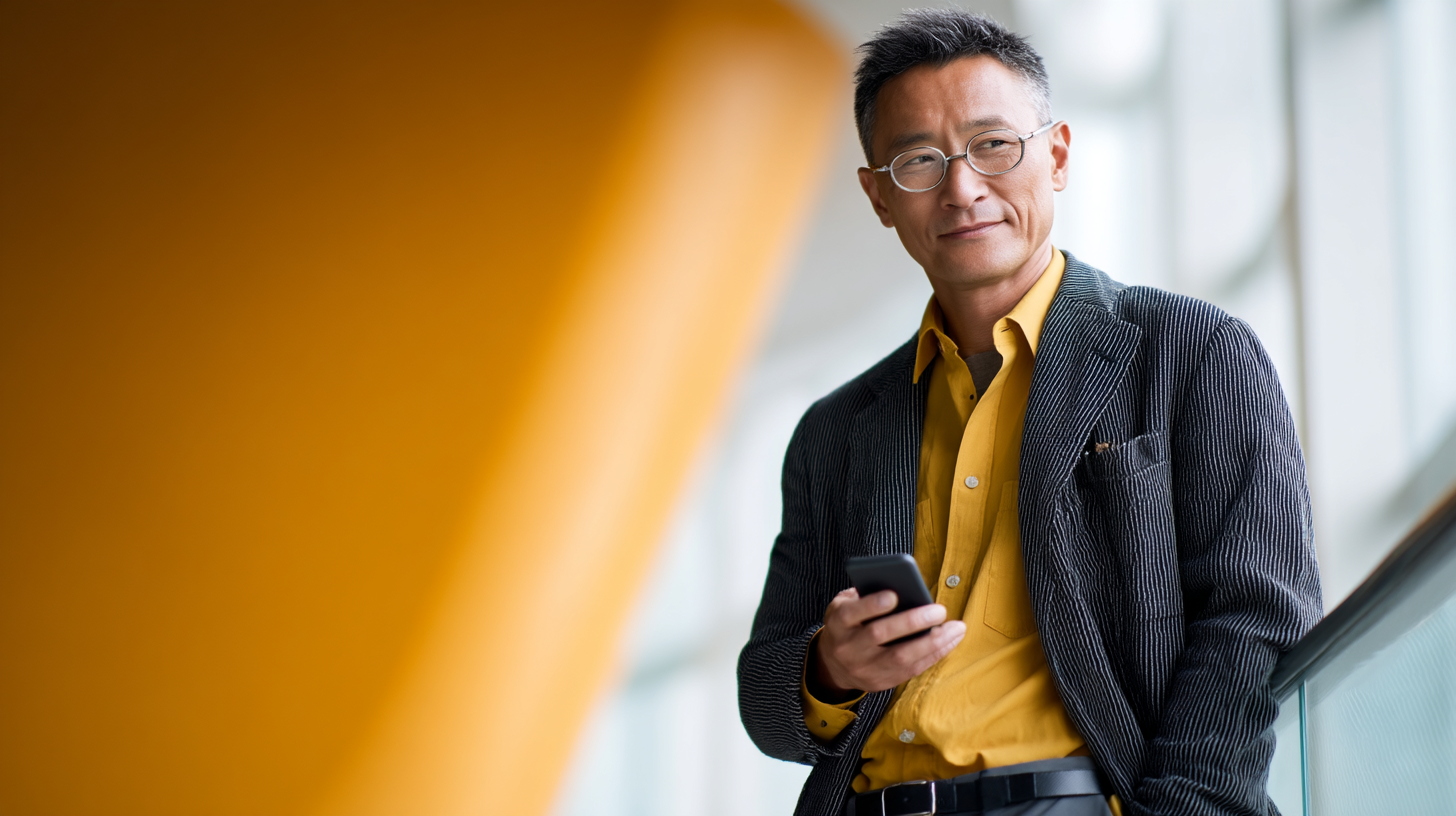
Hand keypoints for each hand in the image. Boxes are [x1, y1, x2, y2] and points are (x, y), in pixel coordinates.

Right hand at [809, 587, 965, 697]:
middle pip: (880, 634)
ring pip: (901, 657)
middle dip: (912, 622)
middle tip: (939, 610)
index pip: (852, 613)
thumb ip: (866, 595)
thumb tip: (903, 586)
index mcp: (838, 623)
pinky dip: (934, 655)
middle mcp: (848, 648)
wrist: (834, 664)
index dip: (872, 605)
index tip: (894, 595)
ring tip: (956, 628)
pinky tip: (949, 641)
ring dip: (932, 642)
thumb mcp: (846, 605)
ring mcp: (864, 668)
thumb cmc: (849, 624)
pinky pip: (911, 670)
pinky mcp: (881, 682)